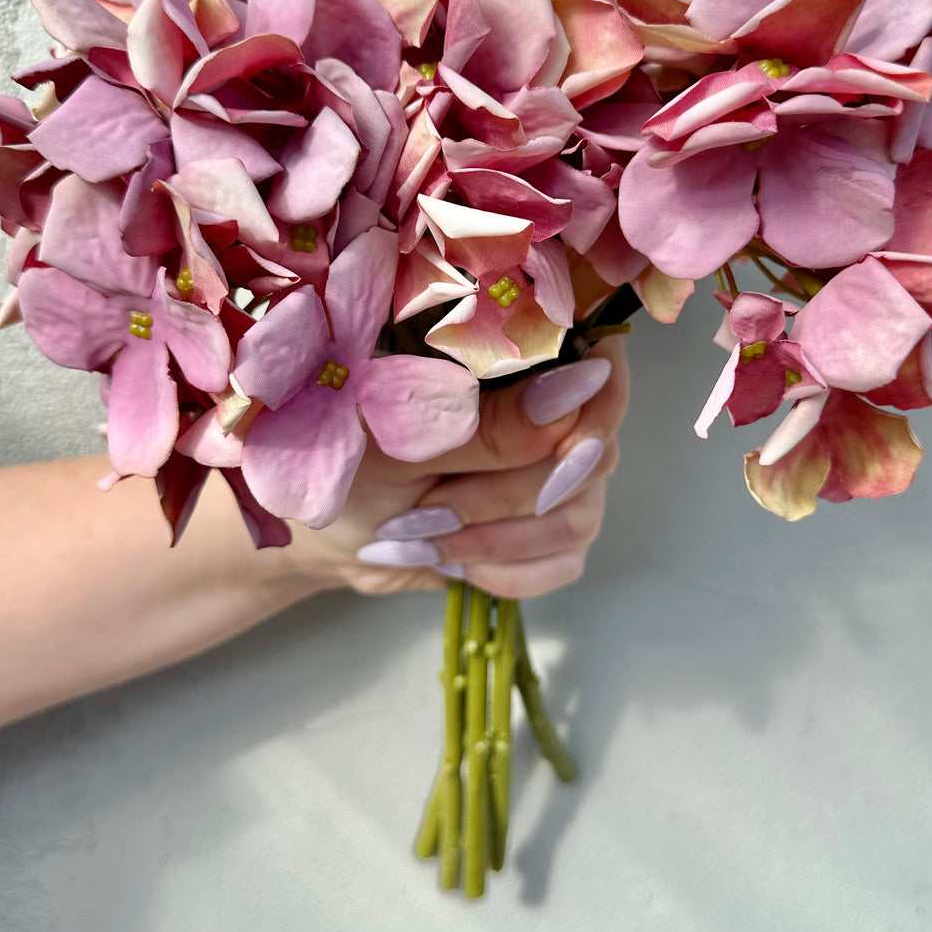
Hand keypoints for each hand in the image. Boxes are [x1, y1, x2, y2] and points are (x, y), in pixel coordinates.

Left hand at [287, 335, 629, 599]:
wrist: (330, 532)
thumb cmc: (348, 465)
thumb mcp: (406, 444)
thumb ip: (492, 423)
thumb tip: (576, 388)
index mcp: (514, 362)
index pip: (602, 359)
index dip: (598, 404)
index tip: (562, 449)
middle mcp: (553, 412)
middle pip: (591, 453)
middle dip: (510, 496)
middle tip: (429, 506)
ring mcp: (560, 473)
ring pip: (578, 515)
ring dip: (497, 540)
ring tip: (427, 535)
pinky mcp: (552, 529)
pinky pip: (566, 561)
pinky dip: (505, 573)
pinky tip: (455, 563)